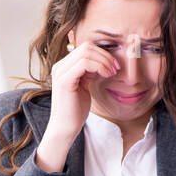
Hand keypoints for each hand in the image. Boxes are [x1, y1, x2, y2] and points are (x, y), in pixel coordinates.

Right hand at [35, 42, 119, 169]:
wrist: (65, 129)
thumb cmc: (75, 111)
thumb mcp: (84, 86)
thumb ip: (90, 72)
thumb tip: (102, 62)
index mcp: (64, 67)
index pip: (85, 48)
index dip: (102, 54)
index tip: (114, 66)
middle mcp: (60, 67)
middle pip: (86, 47)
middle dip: (105, 56)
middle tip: (115, 68)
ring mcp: (60, 72)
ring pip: (86, 52)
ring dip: (104, 61)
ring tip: (111, 73)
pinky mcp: (64, 80)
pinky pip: (85, 63)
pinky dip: (99, 67)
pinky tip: (105, 75)